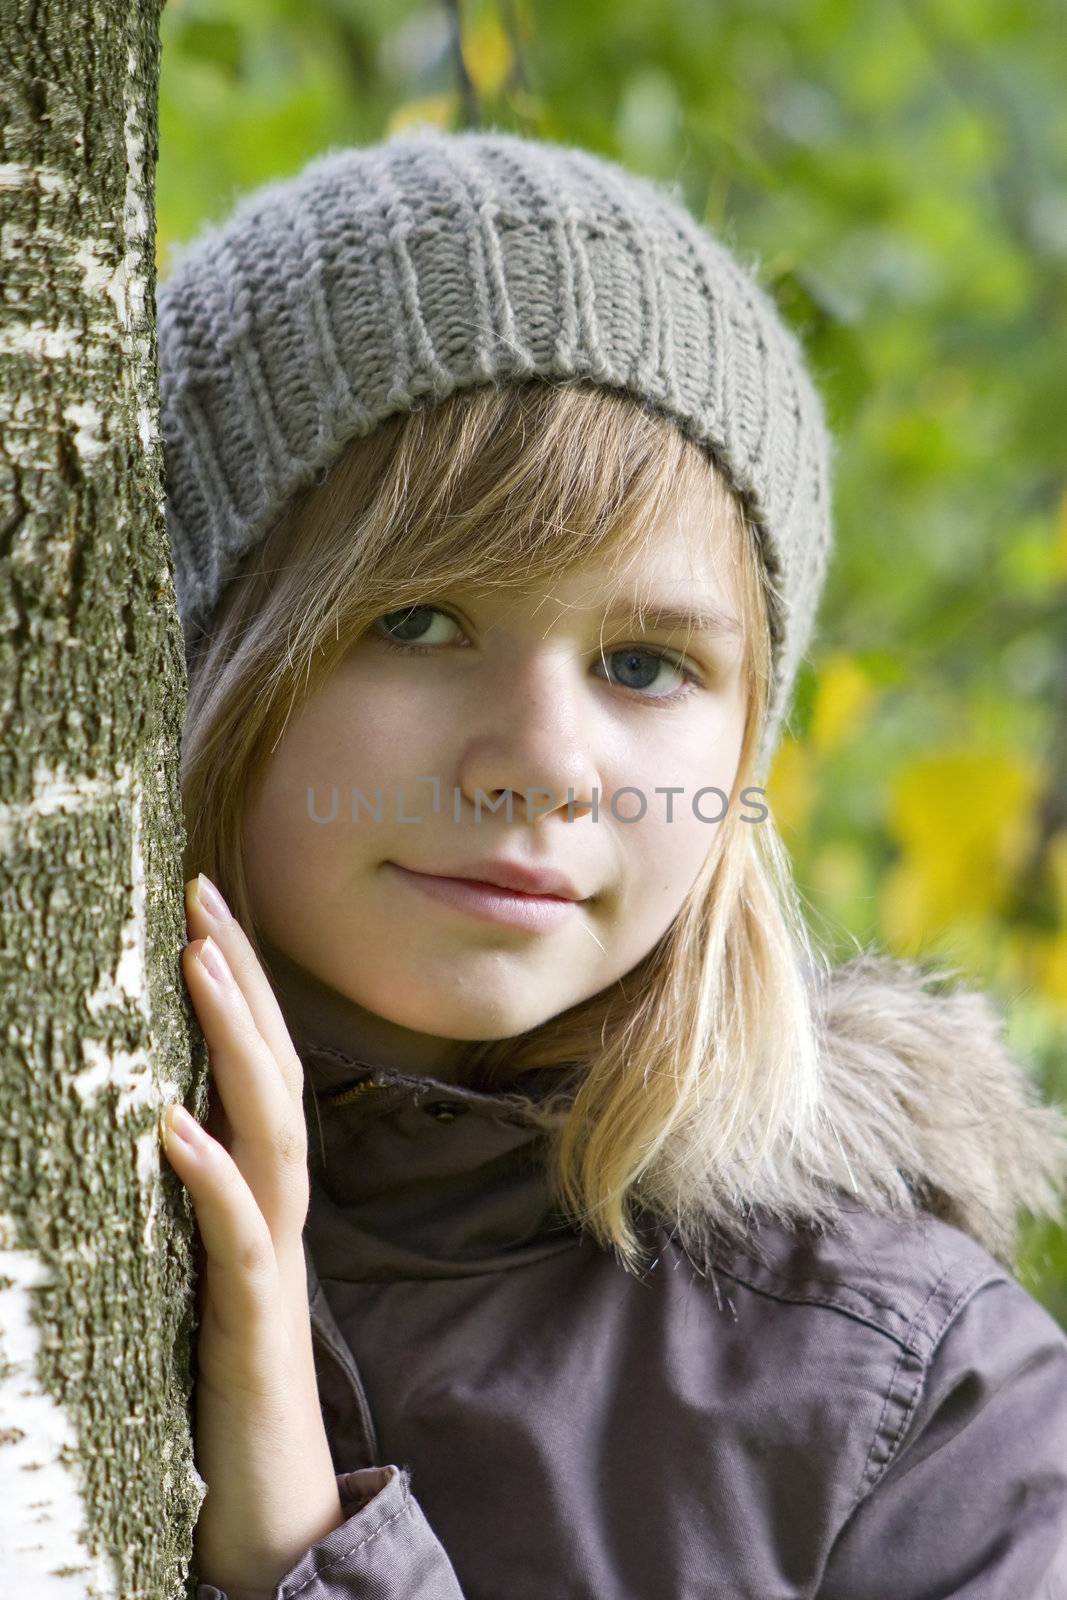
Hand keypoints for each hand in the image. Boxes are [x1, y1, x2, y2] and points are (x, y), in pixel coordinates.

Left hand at [161, 874, 343, 1598]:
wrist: (271, 1503)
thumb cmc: (226, 1383)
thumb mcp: (203, 1267)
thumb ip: (198, 1195)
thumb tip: (160, 1115)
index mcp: (265, 1193)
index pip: (262, 1068)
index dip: (240, 987)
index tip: (200, 908)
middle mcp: (280, 1211)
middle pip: (274, 1075)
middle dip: (240, 981)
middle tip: (200, 896)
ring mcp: (273, 1262)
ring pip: (271, 1132)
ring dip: (236, 1044)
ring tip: (199, 965)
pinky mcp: (251, 1322)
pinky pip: (236, 1236)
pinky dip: (211, 1176)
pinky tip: (173, 1126)